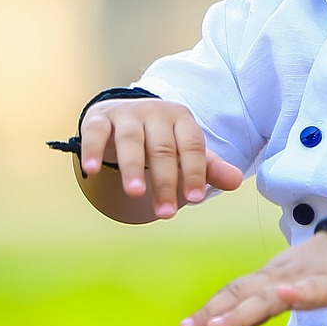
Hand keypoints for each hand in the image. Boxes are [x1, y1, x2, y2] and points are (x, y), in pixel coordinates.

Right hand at [79, 98, 242, 218]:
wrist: (126, 113)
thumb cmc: (162, 138)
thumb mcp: (186, 150)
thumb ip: (209, 168)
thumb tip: (236, 182)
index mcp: (182, 119)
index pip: (192, 146)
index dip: (195, 172)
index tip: (195, 199)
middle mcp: (156, 113)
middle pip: (163, 149)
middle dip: (166, 181)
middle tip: (167, 212)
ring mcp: (126, 114)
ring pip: (131, 141)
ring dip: (133, 168)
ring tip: (135, 194)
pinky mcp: (100, 118)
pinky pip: (95, 133)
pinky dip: (92, 150)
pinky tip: (90, 171)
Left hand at [179, 231, 326, 325]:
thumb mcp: (294, 286)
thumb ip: (269, 300)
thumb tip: (235, 317)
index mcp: (269, 281)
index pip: (234, 293)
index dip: (210, 309)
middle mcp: (279, 280)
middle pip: (243, 295)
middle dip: (215, 312)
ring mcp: (303, 281)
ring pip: (269, 296)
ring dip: (243, 309)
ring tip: (219, 324)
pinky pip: (313, 289)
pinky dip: (298, 293)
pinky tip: (286, 295)